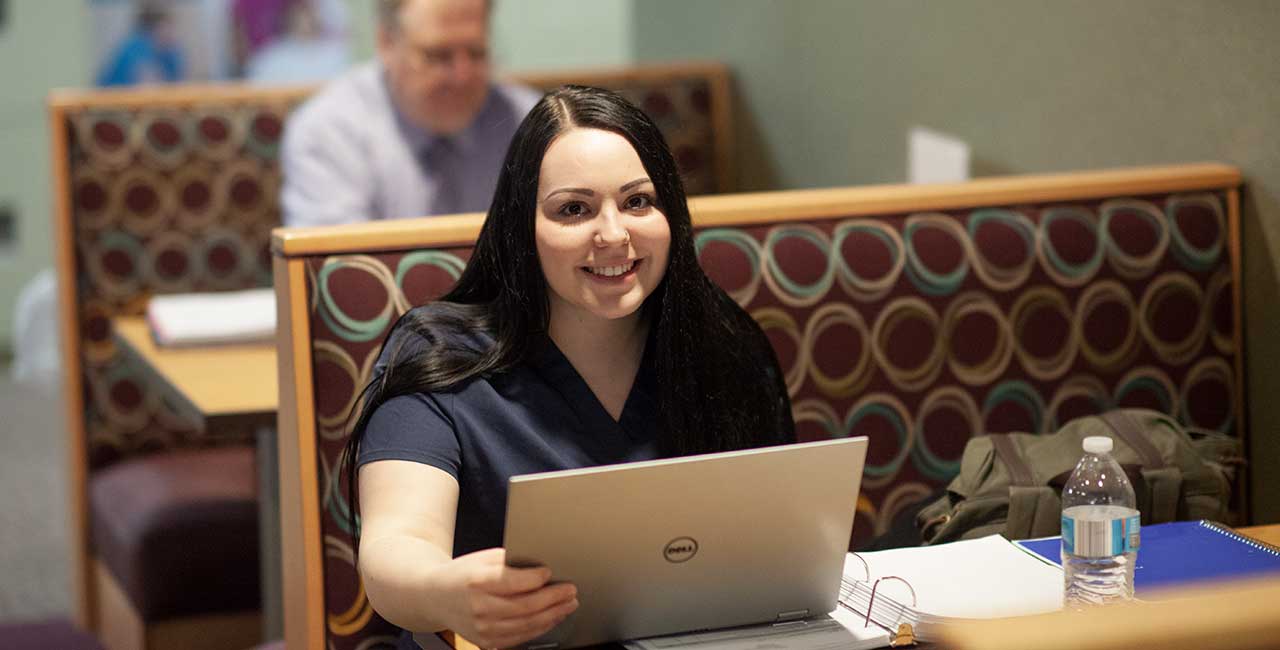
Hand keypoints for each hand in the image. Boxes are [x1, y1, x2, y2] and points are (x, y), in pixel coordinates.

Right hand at [435, 548, 578, 648]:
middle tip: (570, 591)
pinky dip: (539, 628)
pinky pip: (520, 637)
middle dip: (554, 599)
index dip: (537, 578)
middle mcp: (480, 608)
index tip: (550, 572)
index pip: (514, 582)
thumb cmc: (462, 575)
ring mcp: (483, 628)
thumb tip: (540, 561)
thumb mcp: (482, 558)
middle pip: (526, 607)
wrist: (434, 597)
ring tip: (568, 605)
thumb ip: (510, 560)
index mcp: (477, 582)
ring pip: (526, 625)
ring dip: (553, 615)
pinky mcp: (486, 642)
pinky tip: (551, 618)